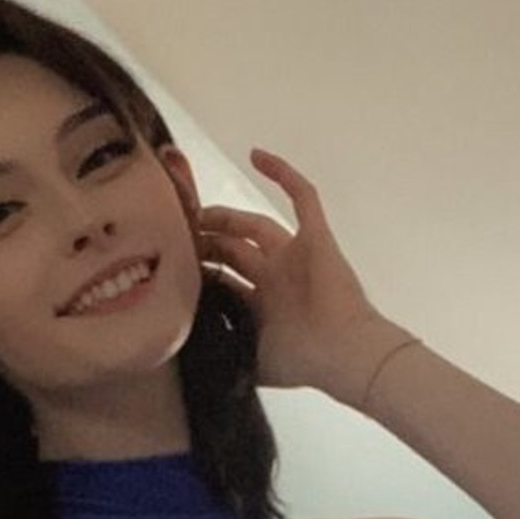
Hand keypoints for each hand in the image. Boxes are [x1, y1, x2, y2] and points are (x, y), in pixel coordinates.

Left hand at [198, 150, 386, 395]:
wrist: (344, 353)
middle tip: (179, 233)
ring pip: (256, 224)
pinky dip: (283, 175)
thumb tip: (185, 347)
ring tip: (197, 210)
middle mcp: (277, 277)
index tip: (175, 262)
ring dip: (226, 216)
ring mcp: (296, 256)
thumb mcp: (251, 360)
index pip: (226, 279)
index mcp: (263, 305)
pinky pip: (302, 197)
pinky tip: (256, 155)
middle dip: (207, 242)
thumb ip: (224, 347)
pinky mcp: (316, 238)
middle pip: (234, 249)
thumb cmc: (305, 362)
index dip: (202, 269)